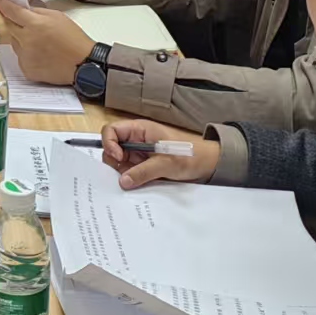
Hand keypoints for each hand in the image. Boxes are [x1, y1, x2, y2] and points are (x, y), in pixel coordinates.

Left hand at [0, 0, 94, 85]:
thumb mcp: (57, 17)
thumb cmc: (73, 39)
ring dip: (22, 40)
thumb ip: (37, 12)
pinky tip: (41, 55)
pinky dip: (27, 55)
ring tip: (41, 43)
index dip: (3, 3)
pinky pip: (20, 58)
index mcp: (34, 24)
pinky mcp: (27, 70)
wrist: (83, 64)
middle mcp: (26, 41)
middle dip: (15, 23)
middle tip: (27, 25)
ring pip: (15, 44)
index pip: (10, 11)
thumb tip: (23, 8)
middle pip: (10, 27)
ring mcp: (25, 57)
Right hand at [100, 118, 217, 187]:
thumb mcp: (165, 163)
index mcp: (139, 130)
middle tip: (126, 174)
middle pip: (111, 148)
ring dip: (123, 173)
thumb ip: (143, 172)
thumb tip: (123, 182)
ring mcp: (137, 154)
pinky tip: (139, 184)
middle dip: (115, 163)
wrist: (205, 164)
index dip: (109, 143)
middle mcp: (135, 140)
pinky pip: (128, 172)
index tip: (118, 158)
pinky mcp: (141, 166)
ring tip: (137, 180)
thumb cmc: (189, 155)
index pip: (111, 130)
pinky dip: (130, 179)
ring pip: (118, 163)